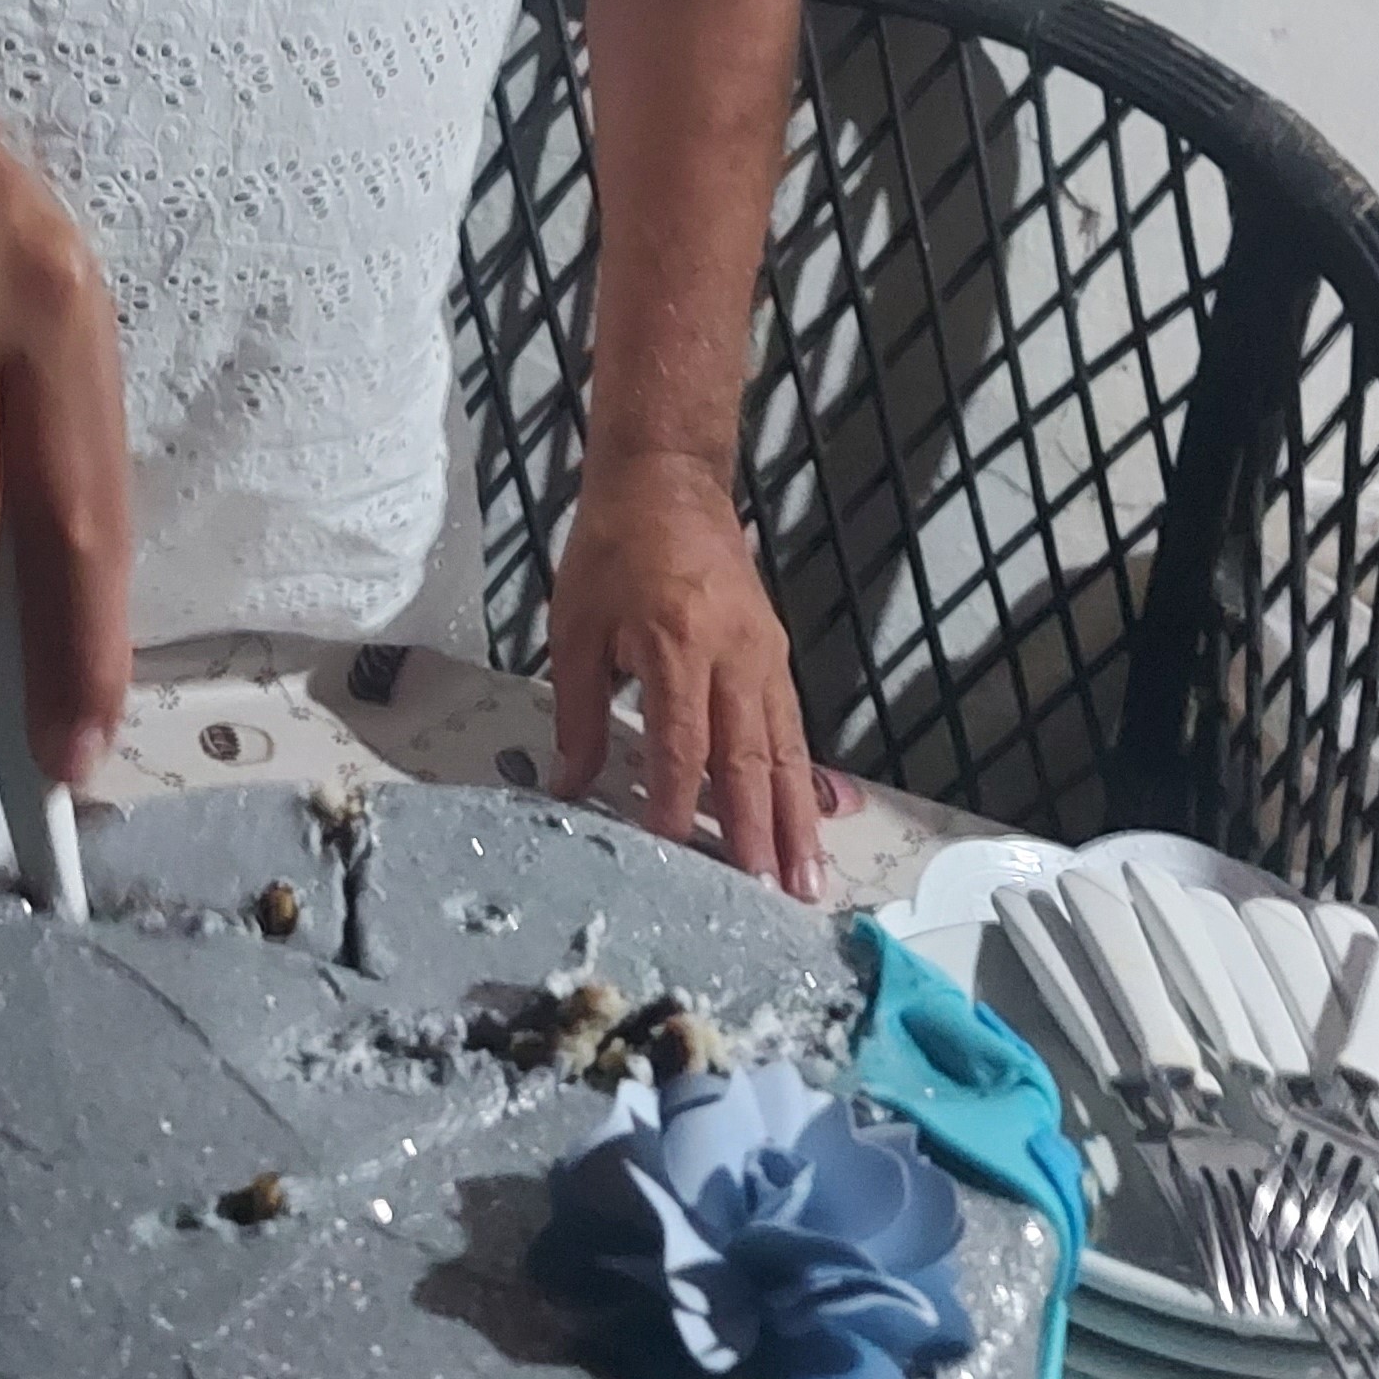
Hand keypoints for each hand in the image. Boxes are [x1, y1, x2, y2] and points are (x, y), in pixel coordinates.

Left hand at [549, 446, 821, 899]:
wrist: (668, 480)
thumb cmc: (611, 549)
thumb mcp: (575, 625)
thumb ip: (579, 711)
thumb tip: (570, 785)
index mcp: (676, 644)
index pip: (682, 745)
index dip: (678, 805)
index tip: (675, 857)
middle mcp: (733, 654)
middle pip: (750, 758)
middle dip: (762, 833)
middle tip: (777, 898)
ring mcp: (764, 653)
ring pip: (784, 749)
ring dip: (796, 819)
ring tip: (807, 879)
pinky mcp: (776, 652)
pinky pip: (792, 725)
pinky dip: (801, 778)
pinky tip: (808, 819)